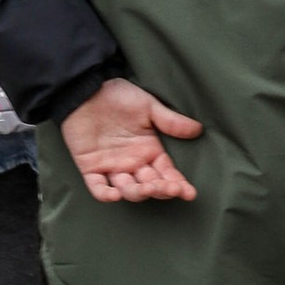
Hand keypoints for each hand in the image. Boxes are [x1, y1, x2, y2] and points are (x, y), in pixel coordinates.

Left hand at [61, 77, 203, 202]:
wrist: (86, 90)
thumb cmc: (118, 96)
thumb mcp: (148, 106)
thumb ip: (170, 120)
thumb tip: (198, 129)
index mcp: (149, 151)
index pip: (167, 173)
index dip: (178, 185)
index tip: (189, 193)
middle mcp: (133, 163)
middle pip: (150, 185)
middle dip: (160, 190)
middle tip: (167, 187)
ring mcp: (112, 167)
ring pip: (128, 189)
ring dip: (138, 192)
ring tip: (146, 186)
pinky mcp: (91, 168)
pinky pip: (98, 188)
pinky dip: (105, 194)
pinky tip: (115, 194)